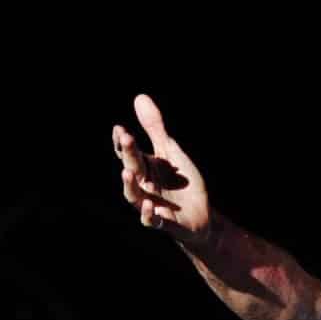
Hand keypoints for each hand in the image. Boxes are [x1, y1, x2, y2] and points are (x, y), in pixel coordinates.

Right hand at [114, 94, 212, 244]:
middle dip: (128, 154)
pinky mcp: (164, 222)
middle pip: (132, 168)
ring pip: (134, 197)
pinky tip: (150, 204)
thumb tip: (139, 97)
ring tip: (127, 172)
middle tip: (126, 137)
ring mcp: (152, 204)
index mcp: (145, 167)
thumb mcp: (171, 151)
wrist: (201, 215)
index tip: (119, 129)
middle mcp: (144, 185)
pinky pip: (151, 221)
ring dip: (129, 186)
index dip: (122, 142)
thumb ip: (155, 128)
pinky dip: (148, 214)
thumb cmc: (182, 183)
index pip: (128, 153)